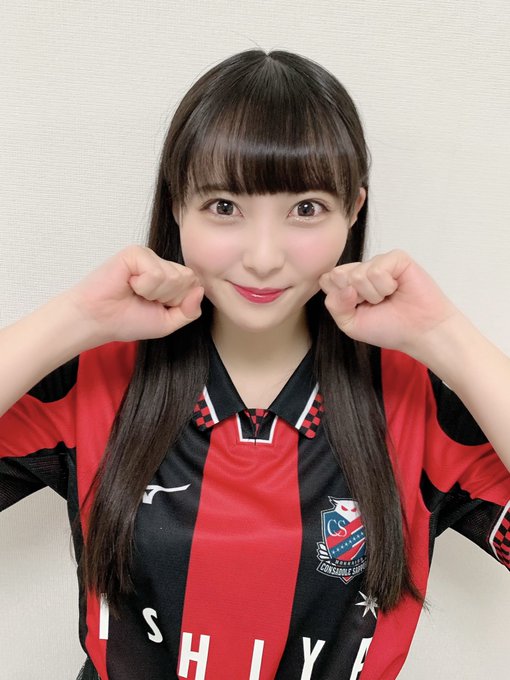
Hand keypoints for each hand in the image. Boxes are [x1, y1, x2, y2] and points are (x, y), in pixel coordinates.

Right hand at [64, 245, 203, 343]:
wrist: (97, 320)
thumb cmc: (126, 320)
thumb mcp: (167, 323)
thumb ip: (190, 311)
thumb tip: (200, 290)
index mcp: (171, 279)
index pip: (195, 286)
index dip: (178, 303)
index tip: (156, 307)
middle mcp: (162, 265)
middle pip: (187, 280)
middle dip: (168, 298)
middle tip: (143, 300)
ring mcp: (150, 257)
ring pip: (173, 277)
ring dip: (153, 293)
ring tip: (134, 292)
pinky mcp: (136, 252)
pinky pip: (156, 273)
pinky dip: (143, 287)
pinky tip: (128, 284)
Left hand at [319, 249, 460, 355]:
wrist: (420, 332)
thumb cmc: (389, 327)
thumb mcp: (351, 324)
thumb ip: (335, 305)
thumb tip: (343, 285)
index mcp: (348, 284)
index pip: (326, 281)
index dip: (340, 299)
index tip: (358, 309)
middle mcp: (361, 270)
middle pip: (337, 275)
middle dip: (355, 297)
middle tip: (375, 304)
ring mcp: (378, 262)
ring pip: (357, 275)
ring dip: (374, 295)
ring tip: (389, 298)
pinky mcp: (396, 258)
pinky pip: (376, 270)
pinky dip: (386, 286)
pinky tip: (397, 289)